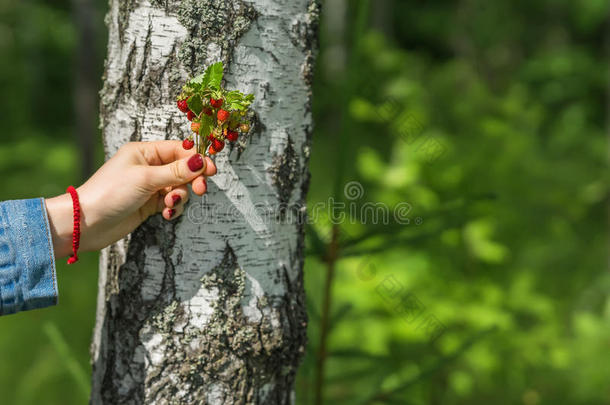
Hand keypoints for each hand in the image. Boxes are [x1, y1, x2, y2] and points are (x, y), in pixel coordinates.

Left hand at [45, 141, 216, 258]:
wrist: (86, 223)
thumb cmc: (111, 193)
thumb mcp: (146, 179)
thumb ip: (176, 171)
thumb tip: (201, 161)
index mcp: (145, 152)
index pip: (180, 150)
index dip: (197, 160)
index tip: (212, 170)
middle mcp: (148, 166)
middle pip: (183, 169)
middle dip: (192, 180)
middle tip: (201, 191)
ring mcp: (149, 186)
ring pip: (179, 188)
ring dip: (180, 197)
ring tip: (169, 206)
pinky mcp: (149, 204)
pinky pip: (171, 203)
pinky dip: (173, 208)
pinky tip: (166, 215)